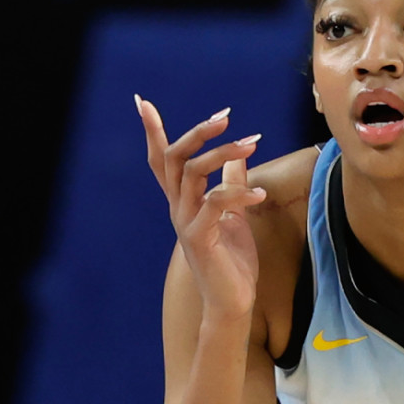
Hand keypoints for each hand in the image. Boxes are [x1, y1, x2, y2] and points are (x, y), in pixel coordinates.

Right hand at [136, 95, 266, 319]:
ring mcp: (186, 223)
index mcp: (183, 201)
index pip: (162, 161)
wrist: (233, 301)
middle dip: (196, 132)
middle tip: (225, 116)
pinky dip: (238, 194)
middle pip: (174, 159)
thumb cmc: (232, 259)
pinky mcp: (199, 239)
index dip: (152, 132)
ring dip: (223, 154)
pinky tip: (260, 194)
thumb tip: (240, 155)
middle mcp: (178, 208)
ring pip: (193, 174)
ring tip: (252, 144)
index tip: (143, 102)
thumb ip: (233, 183)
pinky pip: (214, 205)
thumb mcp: (235, 214)